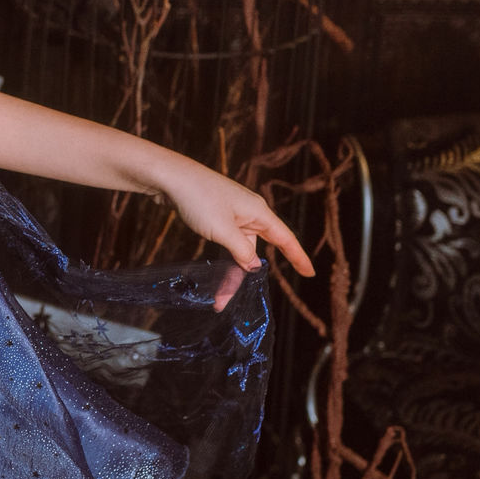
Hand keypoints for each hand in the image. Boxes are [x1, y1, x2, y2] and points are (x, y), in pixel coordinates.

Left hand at [146, 158, 315, 309]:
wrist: (169, 177)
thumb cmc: (198, 199)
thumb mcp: (223, 230)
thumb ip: (242, 251)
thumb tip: (254, 265)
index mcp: (258, 212)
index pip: (285, 239)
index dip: (298, 257)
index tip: (310, 273)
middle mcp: (249, 213)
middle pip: (257, 250)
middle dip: (245, 278)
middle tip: (228, 301)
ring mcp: (232, 214)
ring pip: (239, 250)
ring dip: (230, 272)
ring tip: (217, 297)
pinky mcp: (216, 215)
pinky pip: (227, 243)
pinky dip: (224, 260)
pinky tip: (216, 274)